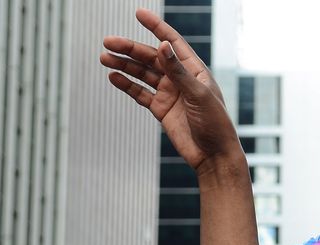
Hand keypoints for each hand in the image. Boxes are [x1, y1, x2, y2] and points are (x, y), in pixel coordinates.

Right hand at [101, 9, 240, 175]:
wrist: (214, 156)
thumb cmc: (215, 124)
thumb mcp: (198, 95)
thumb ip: (178, 72)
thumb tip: (163, 45)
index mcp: (194, 70)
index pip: (172, 42)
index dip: (156, 27)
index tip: (139, 14)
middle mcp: (180, 79)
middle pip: (151, 57)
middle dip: (130, 49)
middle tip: (108, 42)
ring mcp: (170, 93)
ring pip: (143, 74)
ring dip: (124, 65)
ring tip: (104, 58)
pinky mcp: (161, 109)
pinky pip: (140, 93)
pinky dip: (127, 85)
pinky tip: (114, 77)